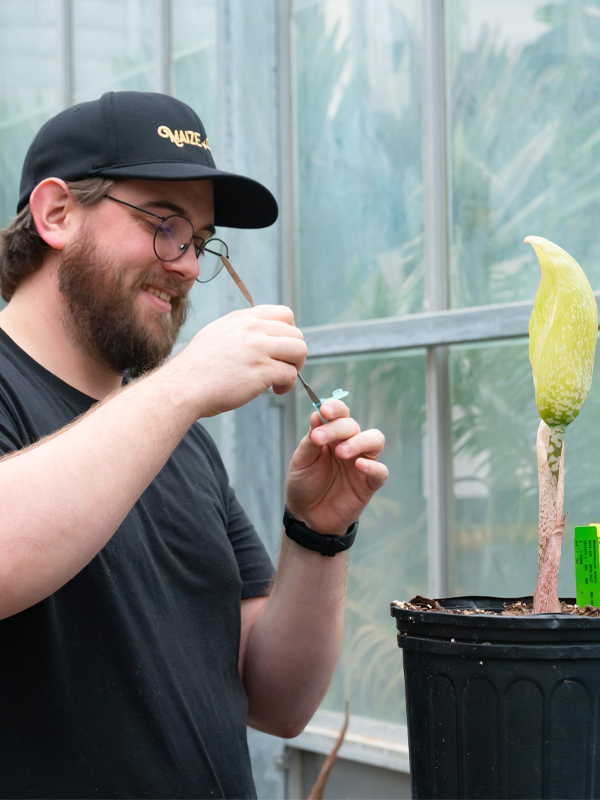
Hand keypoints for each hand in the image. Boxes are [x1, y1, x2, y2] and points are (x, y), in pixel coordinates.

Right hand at [172, 305, 306, 416]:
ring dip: (295, 367)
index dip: (289, 332)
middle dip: (294, 354)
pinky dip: (287, 385)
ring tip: (280, 379)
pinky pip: (290, 374)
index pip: (285, 314)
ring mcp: (258, 348)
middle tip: (282, 368)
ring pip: (300, 351)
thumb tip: (262, 334)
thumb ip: (241, 330)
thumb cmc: (198, 367)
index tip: (281, 348)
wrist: (184, 386)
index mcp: (243, 318)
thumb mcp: (217, 333)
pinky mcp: (262, 371)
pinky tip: (275, 390)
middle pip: (297, 334)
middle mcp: (253, 329)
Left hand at [285, 400, 387, 535]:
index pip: (340, 414)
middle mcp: (350, 444)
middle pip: (353, 425)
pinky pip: (380, 470)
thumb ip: (311, 439)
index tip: (324, 410)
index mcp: (332, 435)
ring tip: (341, 452)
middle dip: (337, 428)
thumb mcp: (301, 461)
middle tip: (320, 439)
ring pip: (375, 440)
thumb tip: (317, 414)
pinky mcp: (369, 483)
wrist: (307, 517)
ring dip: (359, 441)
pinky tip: (358, 466)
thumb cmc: (304, 484)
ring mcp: (361, 463)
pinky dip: (373, 466)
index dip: (335, 408)